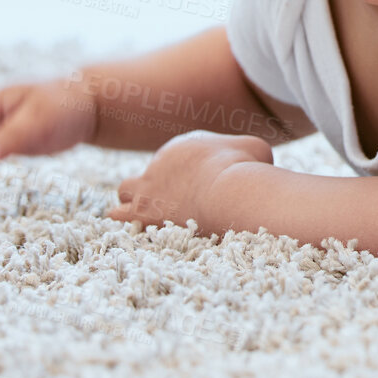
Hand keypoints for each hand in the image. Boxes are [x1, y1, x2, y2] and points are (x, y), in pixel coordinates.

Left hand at [106, 131, 273, 233]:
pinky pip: (118, 216)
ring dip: (133, 204)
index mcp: (182, 148)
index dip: (184, 176)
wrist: (228, 188)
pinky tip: (141, 230)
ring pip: (125, 192)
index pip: (174, 160)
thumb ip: (250, 152)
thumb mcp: (256, 149)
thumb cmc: (245, 167)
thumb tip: (259, 163)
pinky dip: (126, 222)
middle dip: (151, 188)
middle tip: (169, 203)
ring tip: (150, 216)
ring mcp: (148, 188)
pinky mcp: (143, 212)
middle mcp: (158, 164)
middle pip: (145, 173)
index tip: (198, 189)